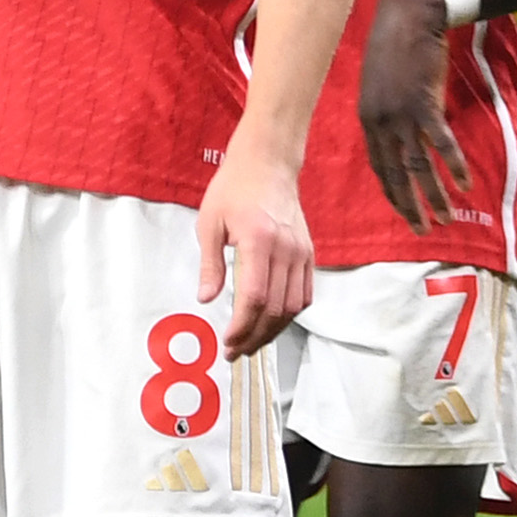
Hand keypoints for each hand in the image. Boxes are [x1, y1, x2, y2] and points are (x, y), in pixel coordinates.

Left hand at [194, 147, 316, 357]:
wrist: (268, 164)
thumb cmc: (234, 189)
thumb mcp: (210, 223)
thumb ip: (211, 264)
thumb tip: (206, 299)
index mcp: (259, 241)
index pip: (255, 298)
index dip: (242, 326)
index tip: (227, 342)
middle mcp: (286, 250)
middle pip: (276, 309)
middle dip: (255, 336)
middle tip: (236, 351)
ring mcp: (302, 252)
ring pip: (294, 306)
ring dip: (274, 330)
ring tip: (252, 342)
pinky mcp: (309, 253)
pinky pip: (306, 293)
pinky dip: (290, 314)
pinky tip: (273, 322)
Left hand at [359, 0, 472, 232]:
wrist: (408, 15)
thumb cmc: (397, 47)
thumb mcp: (382, 84)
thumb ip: (386, 111)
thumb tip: (398, 133)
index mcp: (368, 119)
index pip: (379, 167)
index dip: (393, 192)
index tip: (406, 213)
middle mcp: (380, 122)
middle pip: (395, 175)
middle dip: (410, 206)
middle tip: (424, 231)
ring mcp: (401, 114)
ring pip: (417, 166)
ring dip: (433, 195)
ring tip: (446, 218)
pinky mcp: (423, 103)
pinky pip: (440, 143)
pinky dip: (453, 165)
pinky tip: (465, 183)